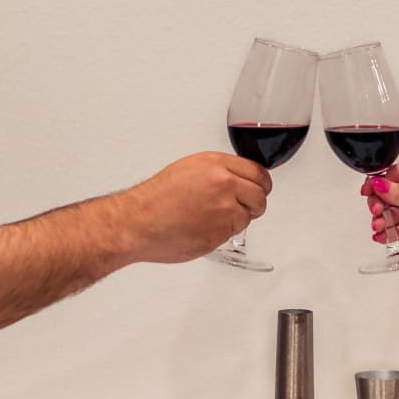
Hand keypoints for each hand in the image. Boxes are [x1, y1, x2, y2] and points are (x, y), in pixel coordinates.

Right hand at [113, 152, 272, 263]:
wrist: (138, 222)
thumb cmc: (156, 198)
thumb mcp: (189, 169)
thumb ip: (219, 172)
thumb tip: (238, 179)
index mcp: (216, 164)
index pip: (258, 172)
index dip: (261, 184)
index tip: (260, 188)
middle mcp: (224, 184)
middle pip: (260, 196)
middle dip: (253, 204)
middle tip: (241, 207)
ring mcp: (224, 209)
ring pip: (248, 217)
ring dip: (235, 220)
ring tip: (209, 218)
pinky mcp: (221, 232)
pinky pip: (233, 233)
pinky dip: (223, 233)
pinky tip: (203, 228)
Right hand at [360, 161, 398, 253]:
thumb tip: (378, 184)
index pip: (391, 175)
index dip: (377, 183)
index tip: (367, 191)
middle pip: (386, 195)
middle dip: (379, 204)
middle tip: (378, 211)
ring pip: (390, 213)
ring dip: (382, 220)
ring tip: (380, 227)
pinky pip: (396, 229)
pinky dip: (388, 233)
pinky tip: (383, 236)